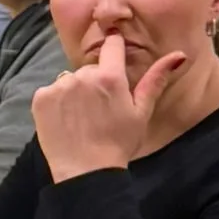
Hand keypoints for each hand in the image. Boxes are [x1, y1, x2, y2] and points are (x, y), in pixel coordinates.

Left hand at [31, 31, 185, 182]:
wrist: (86, 173)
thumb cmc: (119, 143)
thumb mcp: (141, 113)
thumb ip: (155, 80)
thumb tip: (178, 55)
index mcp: (109, 77)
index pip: (112, 45)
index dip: (115, 49)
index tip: (115, 58)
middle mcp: (81, 76)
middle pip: (90, 69)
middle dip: (96, 82)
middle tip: (100, 108)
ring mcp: (58, 86)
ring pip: (70, 80)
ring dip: (75, 92)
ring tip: (82, 117)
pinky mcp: (40, 98)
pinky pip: (51, 91)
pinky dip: (57, 102)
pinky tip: (66, 120)